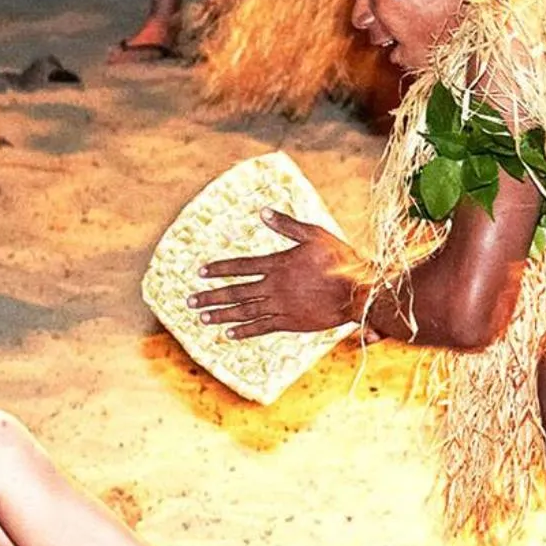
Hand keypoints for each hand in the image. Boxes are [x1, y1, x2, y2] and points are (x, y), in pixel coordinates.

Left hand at [190, 211, 365, 337]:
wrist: (356, 291)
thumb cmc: (339, 259)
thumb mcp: (314, 234)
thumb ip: (286, 225)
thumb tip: (262, 212)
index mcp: (277, 264)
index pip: (240, 266)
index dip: (219, 269)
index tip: (200, 272)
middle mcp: (274, 287)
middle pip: (236, 292)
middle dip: (211, 296)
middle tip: (189, 301)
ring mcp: (281, 306)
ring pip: (244, 311)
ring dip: (221, 314)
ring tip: (202, 318)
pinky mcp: (290, 322)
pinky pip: (261, 327)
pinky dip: (244, 331)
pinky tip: (228, 334)